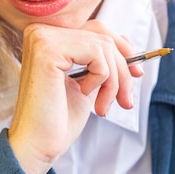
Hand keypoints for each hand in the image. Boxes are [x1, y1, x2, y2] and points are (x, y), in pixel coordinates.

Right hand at [7, 20, 142, 173]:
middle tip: (125, 100)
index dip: (121, 49)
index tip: (136, 74)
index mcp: (46, 38)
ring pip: (102, 45)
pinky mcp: (47, 50)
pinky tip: (84, 94)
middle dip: (122, 68)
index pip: (95, 28)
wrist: (38, 145)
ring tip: (103, 106)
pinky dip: (101, 77)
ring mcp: (42, 39)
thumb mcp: (86, 82)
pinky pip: (96, 53)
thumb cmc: (57, 120)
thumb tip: (127, 42)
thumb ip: (100, 61)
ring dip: (113, 80)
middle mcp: (40, 32)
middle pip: (101, 35)